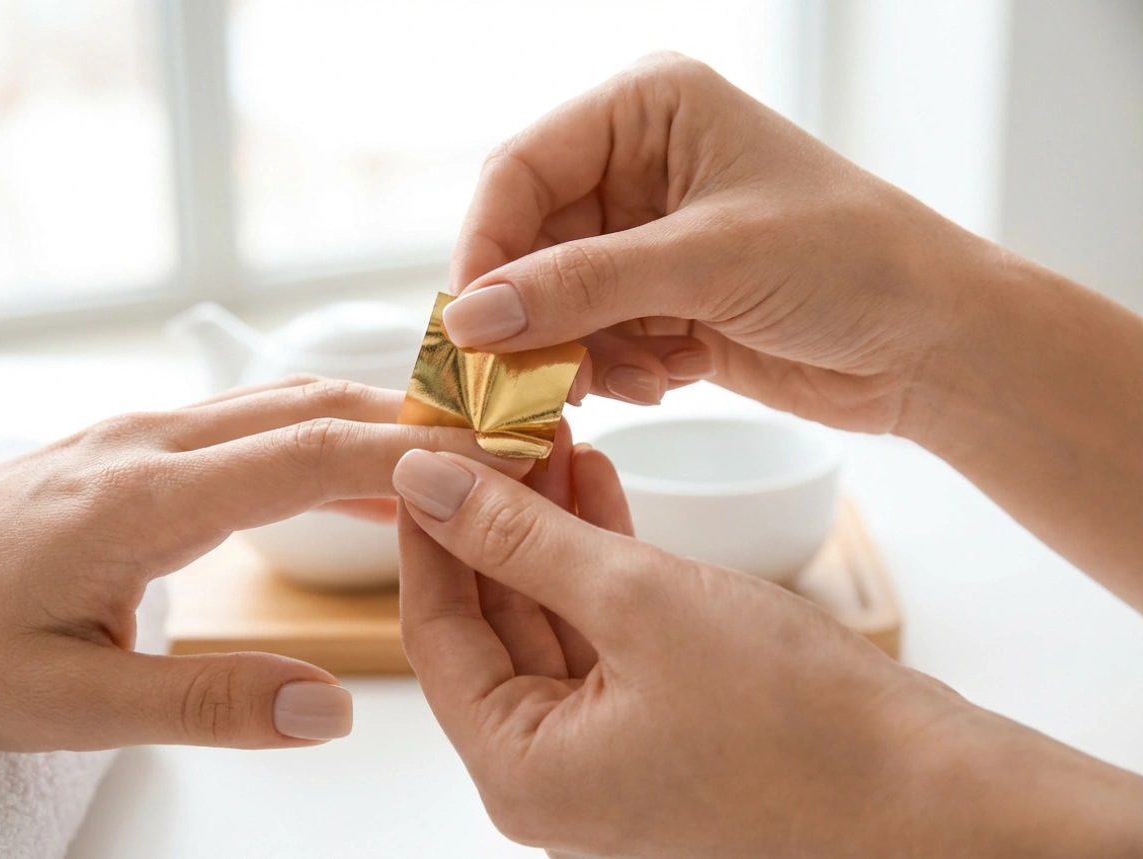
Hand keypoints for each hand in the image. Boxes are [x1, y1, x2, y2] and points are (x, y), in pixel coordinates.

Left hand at [0, 376, 526, 751]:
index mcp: (143, 499)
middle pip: (313, 406)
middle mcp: (151, 443)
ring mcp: (141, 434)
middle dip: (417, 421)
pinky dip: (324, 436)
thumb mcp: (67, 706)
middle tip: (506, 442)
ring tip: (456, 455)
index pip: (310, 454)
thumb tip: (331, 709)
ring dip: (374, 421)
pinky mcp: (133, 446)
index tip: (493, 459)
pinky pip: (253, 422)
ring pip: (286, 403)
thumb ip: (206, 705)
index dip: (410, 454)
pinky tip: (355, 479)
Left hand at [394, 448, 1142, 856]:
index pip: (436, 626)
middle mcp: (549, 765)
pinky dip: (595, 558)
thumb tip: (425, 480)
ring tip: (545, 435)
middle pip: (489, 618)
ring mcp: (604, 746)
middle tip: (494, 426)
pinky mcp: (655, 718)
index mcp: (520, 765)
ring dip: (546, 526)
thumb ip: (523, 537)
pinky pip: (600, 629)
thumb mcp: (639, 603)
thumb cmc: (798, 722)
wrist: (932, 790)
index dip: (430, 525)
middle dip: (493, 515)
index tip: (430, 442)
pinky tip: (594, 483)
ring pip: (547, 615)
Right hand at [442, 52, 981, 432]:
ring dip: (582, 352)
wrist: (935, 342)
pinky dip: (619, 368)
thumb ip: (582, 286)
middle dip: (537, 316)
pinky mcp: (662, 298)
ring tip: (641, 376)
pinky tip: (673, 374)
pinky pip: (595, 338)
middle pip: (530, 243)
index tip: (469, 328)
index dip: (486, 249)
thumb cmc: (851, 262)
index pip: (520, 170)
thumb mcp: (709, 261)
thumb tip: (469, 318)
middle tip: (539, 381)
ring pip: (556, 301)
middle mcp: (638, 166)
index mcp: (648, 109)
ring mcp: (649, 237)